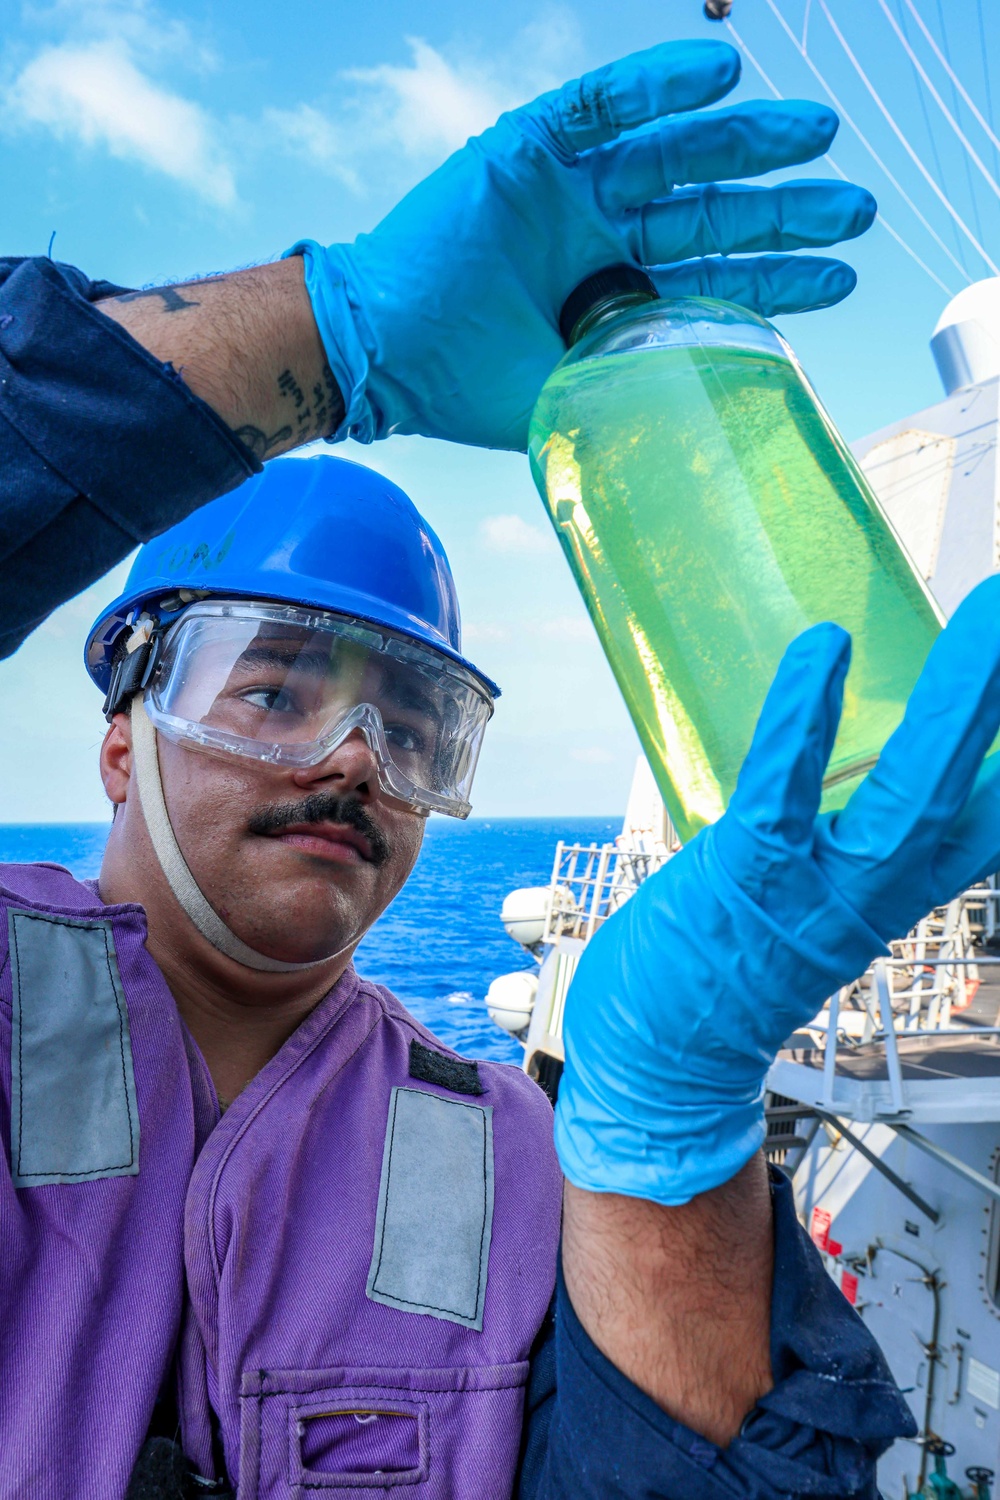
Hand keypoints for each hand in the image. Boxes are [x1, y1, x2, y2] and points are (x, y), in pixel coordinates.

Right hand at [288, 39, 875, 450]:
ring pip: (674, 151)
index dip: (775, 277)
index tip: (839, 276)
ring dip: (745, 139)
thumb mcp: (571, 397)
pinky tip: (724, 73)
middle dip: (781, 209)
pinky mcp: (527, 146)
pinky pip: (603, 102)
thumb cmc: (463, 386)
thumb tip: (707, 429)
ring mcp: (568, 188)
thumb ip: (631, 394)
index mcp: (612, 294)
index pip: (711, 280)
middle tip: (852, 205)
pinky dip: (659, 83)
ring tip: (815, 134)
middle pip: (708, 210)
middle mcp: (598, 234)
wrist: (381, 355)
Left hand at [555, 576, 999, 1205]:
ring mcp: (817, 887)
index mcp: (896, 892)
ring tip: (993, 613)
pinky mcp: (748, 873)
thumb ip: (837, 833)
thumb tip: (836, 755)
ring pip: (907, 795)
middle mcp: (877, 893)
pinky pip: (784, 788)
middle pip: (964, 793)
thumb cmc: (728, 961)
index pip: (982, 825)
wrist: (659, 1060)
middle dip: (996, 705)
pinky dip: (804, 718)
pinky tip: (825, 649)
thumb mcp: (810, 898)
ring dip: (955, 704)